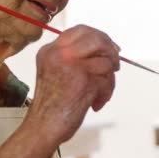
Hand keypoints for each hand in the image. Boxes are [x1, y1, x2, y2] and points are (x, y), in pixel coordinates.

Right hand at [26, 25, 118, 144]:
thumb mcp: (56, 71)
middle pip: (97, 39)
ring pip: (106, 61)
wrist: (43, 127)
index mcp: (51, 50)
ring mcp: (72, 65)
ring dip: (108, 80)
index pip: (81, 30)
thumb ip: (76, 58)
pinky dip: (106, 93)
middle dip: (111, 52)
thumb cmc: (52, 105)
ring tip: (100, 93)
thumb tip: (109, 48)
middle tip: (115, 66)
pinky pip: (107, 80)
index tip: (110, 48)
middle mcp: (60, 53)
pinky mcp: (84, 80)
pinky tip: (95, 103)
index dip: (100, 37)